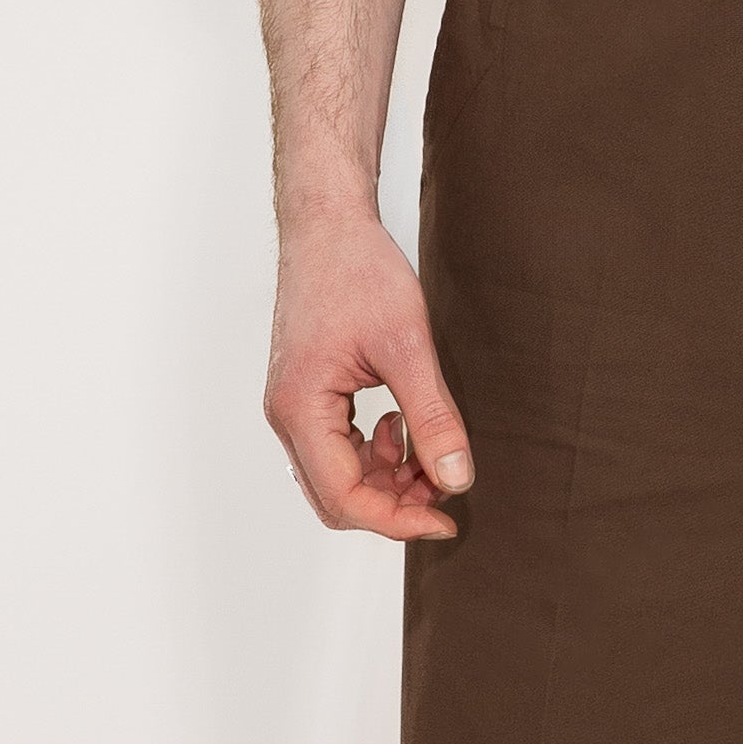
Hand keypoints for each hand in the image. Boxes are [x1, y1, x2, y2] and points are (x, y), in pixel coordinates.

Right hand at [263, 209, 474, 541]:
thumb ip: (432, 416)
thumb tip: (455, 478)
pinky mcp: (305, 394)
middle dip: (393, 501)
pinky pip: (336, 447)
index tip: (446, 517)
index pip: (345, 498)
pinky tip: (403, 421)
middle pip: (336, 498)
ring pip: (337, 475)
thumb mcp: (408, 344)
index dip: (398, 519)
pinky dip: (374, 450)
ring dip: (386, 476)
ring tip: (428, 446)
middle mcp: (286, 416)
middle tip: (445, 485)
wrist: (328, 224)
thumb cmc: (358, 270)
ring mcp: (292, 406)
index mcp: (300, 410)